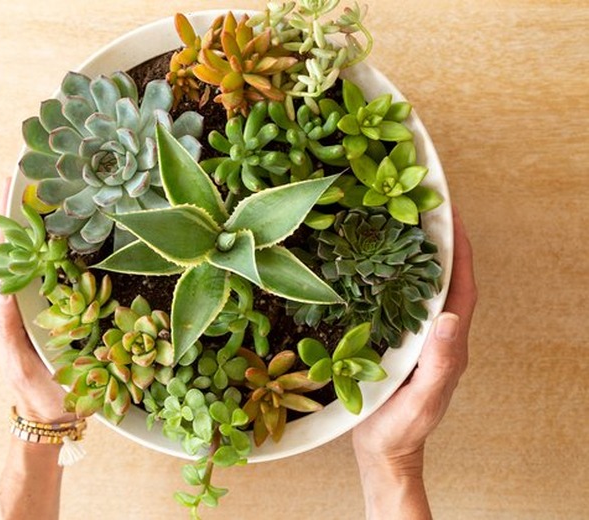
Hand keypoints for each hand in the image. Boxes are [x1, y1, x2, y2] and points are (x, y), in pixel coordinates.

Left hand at [0, 178, 72, 423]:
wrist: (56, 415)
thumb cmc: (38, 392)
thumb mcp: (19, 362)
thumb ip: (7, 329)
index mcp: (12, 305)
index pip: (6, 253)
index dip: (7, 218)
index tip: (9, 183)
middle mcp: (28, 298)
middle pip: (23, 244)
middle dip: (23, 205)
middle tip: (27, 167)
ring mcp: (49, 302)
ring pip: (44, 254)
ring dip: (45, 219)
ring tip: (49, 185)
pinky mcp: (69, 310)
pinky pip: (66, 271)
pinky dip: (68, 245)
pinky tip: (77, 229)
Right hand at [352, 207, 476, 475]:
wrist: (382, 451)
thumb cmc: (403, 430)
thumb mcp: (423, 399)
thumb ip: (440, 363)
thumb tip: (450, 317)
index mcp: (450, 344)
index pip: (461, 287)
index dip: (459, 249)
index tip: (450, 213)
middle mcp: (437, 335)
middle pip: (444, 278)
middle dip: (440, 240)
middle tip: (423, 206)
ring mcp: (417, 338)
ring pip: (422, 287)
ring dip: (417, 254)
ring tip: (399, 222)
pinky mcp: (396, 342)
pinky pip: (399, 301)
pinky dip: (392, 276)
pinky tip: (374, 263)